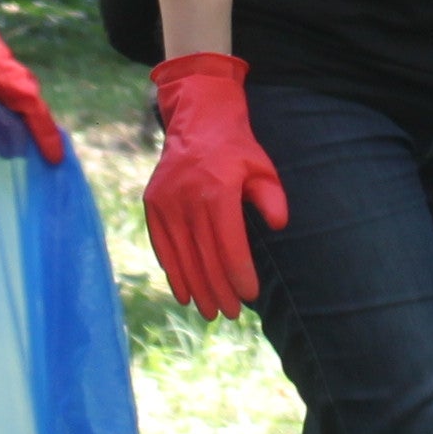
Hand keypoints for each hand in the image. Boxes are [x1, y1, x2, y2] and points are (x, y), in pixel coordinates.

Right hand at [141, 53, 290, 317]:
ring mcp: (166, 202)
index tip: (250, 296)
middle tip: (231, 314)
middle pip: (205, 258)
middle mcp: (187, 199)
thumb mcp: (262, 167)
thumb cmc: (237, 148)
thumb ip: (271, 197)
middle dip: (219, 290)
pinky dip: (173, 271)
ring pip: (182, 257)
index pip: (229, 247)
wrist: (197, 120)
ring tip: (209, 312)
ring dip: (196, 288)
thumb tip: (280, 225)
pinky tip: (183, 292)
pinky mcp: (152, 204)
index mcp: (217, 191)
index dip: (240, 276)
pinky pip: (162, 246)